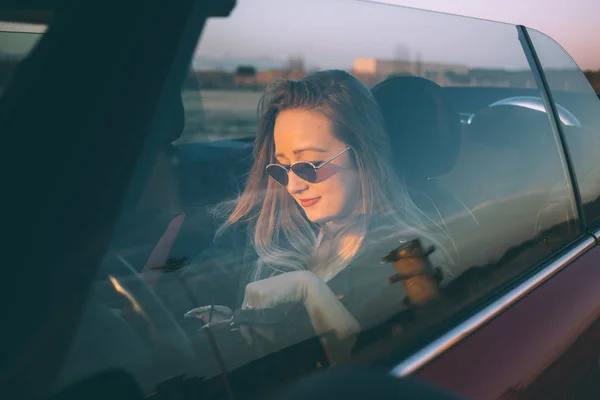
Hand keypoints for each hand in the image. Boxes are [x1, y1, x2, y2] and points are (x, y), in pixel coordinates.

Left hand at [241, 270, 359, 343]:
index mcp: (251, 289)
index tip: (250, 339)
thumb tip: (254, 329)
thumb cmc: (290, 293)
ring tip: (277, 328)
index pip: (243, 312)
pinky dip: (270, 326)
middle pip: (248, 318)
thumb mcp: (272, 301)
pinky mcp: (262, 297)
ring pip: (255, 321)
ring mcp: (254, 292)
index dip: (246, 327)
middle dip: (258, 329)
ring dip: (266, 329)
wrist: (303, 284)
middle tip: (270, 335)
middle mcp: (249, 289)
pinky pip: (262, 320)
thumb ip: (262, 310)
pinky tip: (280, 322)